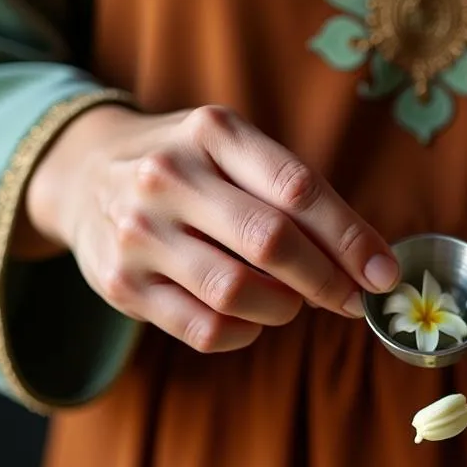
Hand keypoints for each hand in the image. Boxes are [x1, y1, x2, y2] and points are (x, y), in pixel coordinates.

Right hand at [23, 104, 397, 351]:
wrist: (82, 174)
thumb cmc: (188, 169)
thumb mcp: (233, 151)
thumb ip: (296, 196)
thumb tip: (368, 264)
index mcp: (212, 132)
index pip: (298, 190)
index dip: (350, 239)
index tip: (384, 275)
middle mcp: (169, 176)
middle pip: (272, 243)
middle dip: (327, 282)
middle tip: (351, 301)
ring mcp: (138, 232)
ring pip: (238, 293)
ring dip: (284, 309)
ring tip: (291, 302)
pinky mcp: (122, 285)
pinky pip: (205, 330)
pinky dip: (245, 333)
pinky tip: (251, 319)